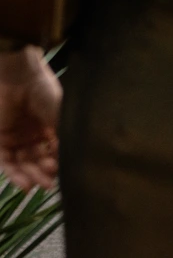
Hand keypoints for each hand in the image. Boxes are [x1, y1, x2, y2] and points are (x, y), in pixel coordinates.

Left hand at [0, 47, 60, 191]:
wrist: (19, 77)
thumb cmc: (44, 91)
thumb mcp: (61, 114)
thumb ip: (65, 136)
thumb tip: (76, 158)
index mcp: (50, 126)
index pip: (55, 151)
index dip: (59, 163)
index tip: (66, 172)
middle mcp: (34, 134)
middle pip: (39, 160)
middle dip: (44, 172)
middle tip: (50, 181)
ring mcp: (16, 137)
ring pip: (23, 163)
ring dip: (31, 176)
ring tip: (39, 185)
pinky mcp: (0, 139)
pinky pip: (7, 161)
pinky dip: (15, 174)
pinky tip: (25, 185)